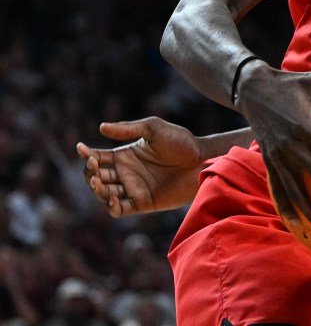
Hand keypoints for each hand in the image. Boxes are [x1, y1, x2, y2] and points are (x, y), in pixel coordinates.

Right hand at [76, 117, 202, 216]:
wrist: (201, 159)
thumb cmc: (180, 141)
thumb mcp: (154, 128)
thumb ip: (128, 128)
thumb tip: (101, 127)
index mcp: (125, 155)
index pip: (98, 157)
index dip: (87, 154)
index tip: (81, 148)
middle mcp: (126, 173)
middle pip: (97, 176)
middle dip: (89, 172)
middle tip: (93, 164)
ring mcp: (133, 189)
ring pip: (104, 193)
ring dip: (97, 189)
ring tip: (97, 181)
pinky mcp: (143, 203)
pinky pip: (120, 209)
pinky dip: (111, 207)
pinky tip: (111, 197)